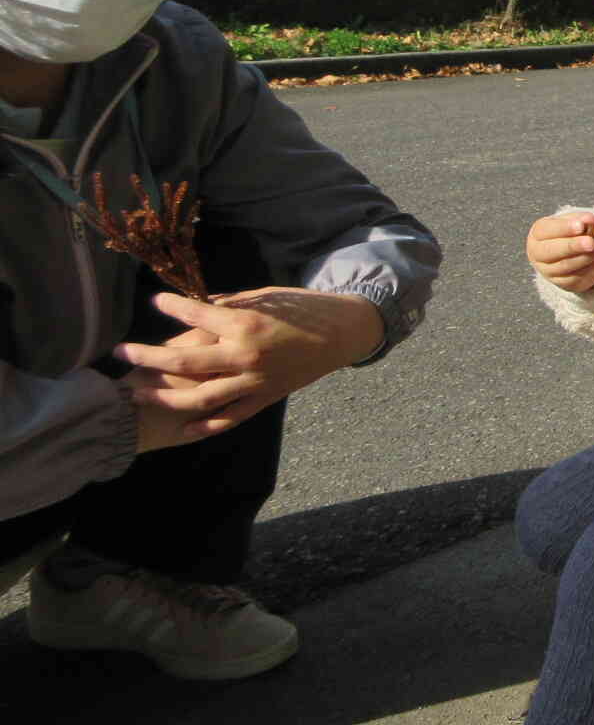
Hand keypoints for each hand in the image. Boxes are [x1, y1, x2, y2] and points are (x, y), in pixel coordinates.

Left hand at [115, 288, 386, 437]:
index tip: (154, 302)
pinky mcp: (265, 397)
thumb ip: (228, 305)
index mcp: (246, 323)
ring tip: (137, 392)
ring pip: (199, 396)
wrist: (341, 334)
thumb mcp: (265, 297)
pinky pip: (230, 417)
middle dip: (146, 356)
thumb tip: (194, 308)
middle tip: (120, 352)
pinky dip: (205, 426)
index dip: (170, 306)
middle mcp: (245, 354)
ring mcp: (255, 380)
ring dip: (163, 396)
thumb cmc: (303, 309)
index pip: (194, 314)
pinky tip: (182, 428)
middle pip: (183, 360)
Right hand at [528, 212, 593, 291]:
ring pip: (566, 266)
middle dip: (573, 246)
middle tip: (591, 242)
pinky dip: (592, 269)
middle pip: (552, 252)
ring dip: (588, 257)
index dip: (564, 228)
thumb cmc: (572, 231)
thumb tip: (591, 220)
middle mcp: (538, 255)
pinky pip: (577, 278)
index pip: (546, 231)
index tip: (581, 226)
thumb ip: (582, 220)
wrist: (573, 252)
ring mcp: (549, 272)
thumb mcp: (575, 222)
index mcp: (537, 235)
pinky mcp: (564, 284)